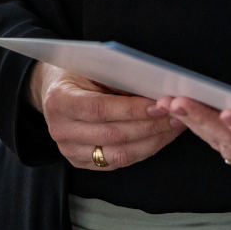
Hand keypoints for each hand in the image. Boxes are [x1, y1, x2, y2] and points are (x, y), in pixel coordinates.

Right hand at [30, 62, 181, 170]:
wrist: (53, 92)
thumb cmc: (76, 73)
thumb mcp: (90, 67)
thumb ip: (116, 79)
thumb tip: (154, 89)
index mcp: (59, 101)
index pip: (100, 109)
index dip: (132, 110)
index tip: (160, 104)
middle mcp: (61, 130)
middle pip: (114, 135)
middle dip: (151, 126)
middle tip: (177, 115)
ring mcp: (69, 150)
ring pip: (120, 154)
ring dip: (153, 141)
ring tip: (175, 126)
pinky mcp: (80, 162)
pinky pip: (119, 162)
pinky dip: (144, 150)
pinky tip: (160, 137)